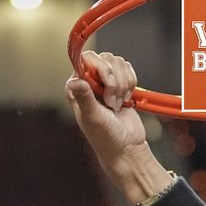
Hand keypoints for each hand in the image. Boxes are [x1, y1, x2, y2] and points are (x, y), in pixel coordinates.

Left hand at [65, 51, 170, 204]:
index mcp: (76, 87)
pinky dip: (131, 84)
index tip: (107, 83)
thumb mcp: (92, 117)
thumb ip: (84, 98)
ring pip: (119, 64)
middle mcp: (89, 81)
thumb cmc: (105, 136)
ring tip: (116, 104)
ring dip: (123, 85)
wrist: (125, 145)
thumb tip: (74, 81)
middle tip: (110, 101)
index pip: (86, 60)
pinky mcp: (121, 83)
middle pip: (105, 59)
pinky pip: (129, 70)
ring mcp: (105, 81)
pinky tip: (125, 99)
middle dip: (114, 81)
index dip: (100, 68)